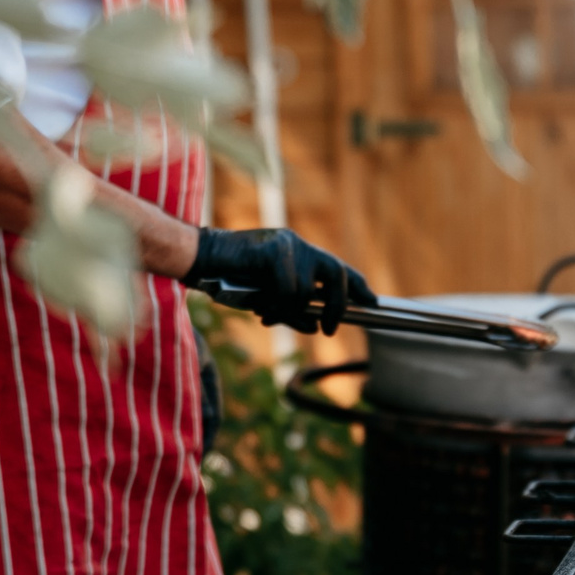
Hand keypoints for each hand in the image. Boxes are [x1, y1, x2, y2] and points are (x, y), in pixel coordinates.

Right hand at [182, 228, 374, 334]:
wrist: (201, 258)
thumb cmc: (231, 279)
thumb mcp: (268, 299)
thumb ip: (293, 311)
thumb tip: (317, 327)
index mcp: (300, 254)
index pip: (338, 267)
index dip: (358, 285)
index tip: (373, 302)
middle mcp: (299, 245)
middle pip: (337, 274)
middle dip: (338, 305)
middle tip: (329, 329)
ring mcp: (288, 245)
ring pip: (306, 291)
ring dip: (288, 312)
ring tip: (266, 316)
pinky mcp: (275, 250)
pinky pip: (288, 290)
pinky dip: (276, 306)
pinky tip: (260, 309)